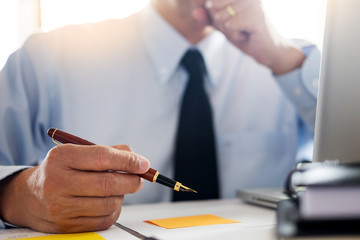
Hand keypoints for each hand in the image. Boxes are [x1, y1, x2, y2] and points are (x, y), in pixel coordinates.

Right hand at [0, 144, 148, 232]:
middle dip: (132, 181)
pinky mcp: (67, 226)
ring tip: (116, 189)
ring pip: (109, 203)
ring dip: (121, 196)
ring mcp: (61, 207)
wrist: (30, 197)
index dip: (127, 161)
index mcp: (61, 158)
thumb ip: (109, 152)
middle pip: (108, 183)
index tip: (144, 164)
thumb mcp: (78, 153)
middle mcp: (57, 182)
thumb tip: (137, 159)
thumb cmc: (62, 171)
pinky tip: (107, 202)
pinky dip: (113, 210)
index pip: (102, 157)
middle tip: (139, 179)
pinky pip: (104, 219)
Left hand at [196, 0, 305, 74]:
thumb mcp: (223, 26)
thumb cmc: (246, 35)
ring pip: (221, 17)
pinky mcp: (256, 15)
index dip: (215, 14)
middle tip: (238, 27)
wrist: (267, 50)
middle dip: (221, 23)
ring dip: (229, 30)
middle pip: (214, 6)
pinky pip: (230, 25)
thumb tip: (195, 12)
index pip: (212, 1)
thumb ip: (208, 18)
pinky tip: (247, 35)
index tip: (231, 21)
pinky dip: (236, 35)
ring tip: (244, 31)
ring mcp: (252, 3)